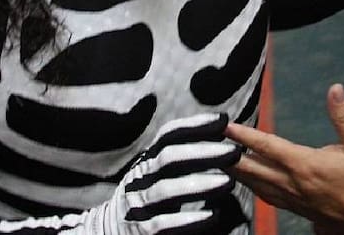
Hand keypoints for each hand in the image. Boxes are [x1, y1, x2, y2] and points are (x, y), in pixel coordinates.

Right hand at [85, 112, 239, 233]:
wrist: (110, 229)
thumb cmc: (147, 197)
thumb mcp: (156, 172)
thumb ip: (179, 157)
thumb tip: (218, 134)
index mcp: (148, 159)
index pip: (169, 135)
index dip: (194, 125)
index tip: (223, 120)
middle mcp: (141, 177)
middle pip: (169, 158)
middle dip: (203, 152)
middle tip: (233, 152)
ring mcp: (139, 203)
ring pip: (167, 190)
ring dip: (199, 185)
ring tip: (228, 183)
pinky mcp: (142, 230)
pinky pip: (165, 223)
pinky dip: (189, 219)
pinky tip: (212, 215)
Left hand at [227, 84, 343, 232]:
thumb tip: (335, 89)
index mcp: (306, 164)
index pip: (267, 147)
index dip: (245, 135)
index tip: (226, 127)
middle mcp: (295, 184)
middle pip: (254, 170)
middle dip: (231, 158)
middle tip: (211, 148)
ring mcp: (296, 200)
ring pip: (258, 186)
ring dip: (240, 174)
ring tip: (224, 164)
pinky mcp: (301, 210)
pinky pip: (270, 198)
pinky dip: (255, 189)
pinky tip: (252, 185)